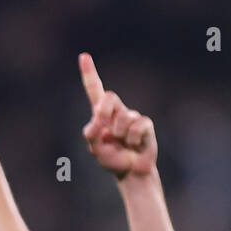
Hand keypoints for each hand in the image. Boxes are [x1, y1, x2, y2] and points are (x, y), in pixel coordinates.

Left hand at [80, 54, 156, 179]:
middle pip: (109, 96)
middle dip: (104, 112)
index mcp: (102, 114)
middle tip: (105, 131)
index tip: (84, 56)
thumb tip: (94, 126)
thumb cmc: (113, 159)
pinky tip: (135, 146)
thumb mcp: (96, 150)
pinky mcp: (146, 125)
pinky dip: (133, 140)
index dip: (89, 74)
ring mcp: (132, 117)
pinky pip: (138, 127)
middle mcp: (117, 111)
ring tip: (124, 145)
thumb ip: (91, 137)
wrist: (131, 173)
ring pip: (124, 118)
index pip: (95, 90)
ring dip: (120, 135)